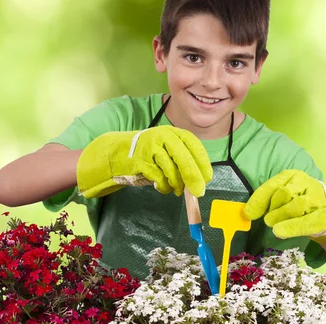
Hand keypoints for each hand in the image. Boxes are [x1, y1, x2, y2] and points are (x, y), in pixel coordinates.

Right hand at [77, 125, 212, 198]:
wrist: (117, 153)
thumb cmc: (148, 155)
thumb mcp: (167, 150)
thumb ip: (182, 160)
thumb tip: (199, 181)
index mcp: (172, 132)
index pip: (193, 144)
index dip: (202, 162)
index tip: (208, 178)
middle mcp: (162, 136)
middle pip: (183, 157)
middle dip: (193, 177)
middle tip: (199, 192)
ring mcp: (149, 147)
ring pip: (170, 168)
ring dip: (176, 184)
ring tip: (175, 190)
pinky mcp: (139, 160)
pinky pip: (157, 177)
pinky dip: (163, 186)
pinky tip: (162, 187)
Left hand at [243, 170, 325, 245]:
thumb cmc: (304, 203)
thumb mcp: (288, 195)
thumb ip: (270, 200)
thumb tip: (247, 211)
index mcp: (293, 176)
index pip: (273, 185)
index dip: (259, 199)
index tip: (249, 213)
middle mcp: (305, 184)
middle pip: (283, 194)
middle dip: (272, 208)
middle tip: (268, 220)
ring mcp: (317, 199)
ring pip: (295, 205)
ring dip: (280, 217)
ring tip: (274, 226)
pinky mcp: (324, 215)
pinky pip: (305, 221)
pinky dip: (290, 227)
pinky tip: (279, 232)